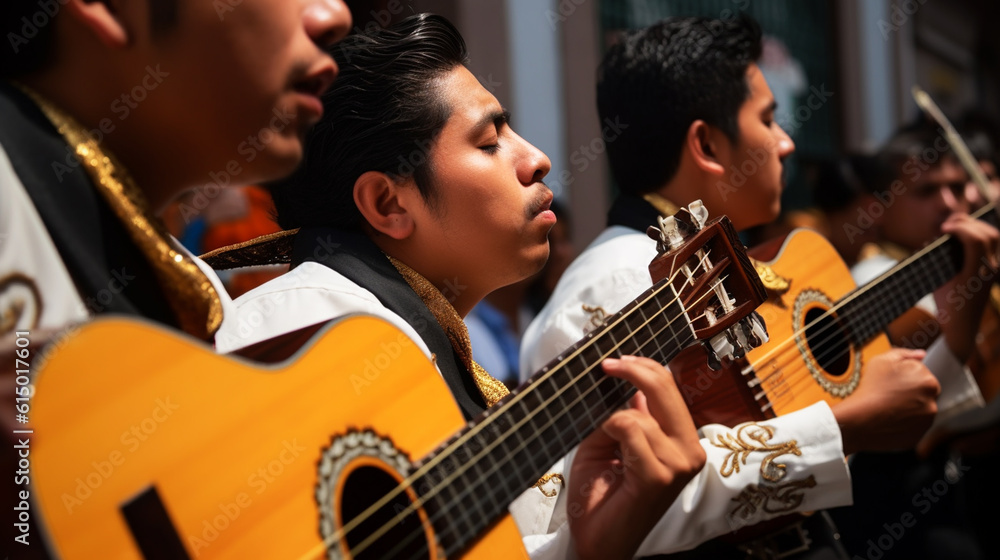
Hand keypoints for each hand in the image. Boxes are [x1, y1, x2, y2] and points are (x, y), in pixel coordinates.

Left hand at [568, 356, 705, 559]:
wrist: (594, 540)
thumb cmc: (599, 496)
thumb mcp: (606, 442)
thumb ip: (622, 414)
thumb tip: (628, 383)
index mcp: (680, 441)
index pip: (670, 389)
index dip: (643, 367)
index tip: (614, 360)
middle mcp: (688, 450)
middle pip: (665, 388)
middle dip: (634, 369)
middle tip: (607, 364)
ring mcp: (679, 464)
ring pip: (640, 413)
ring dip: (611, 422)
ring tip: (605, 448)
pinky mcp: (662, 475)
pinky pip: (631, 428)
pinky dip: (611, 433)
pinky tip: (610, 457)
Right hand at [832, 348, 939, 454]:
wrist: (858, 419)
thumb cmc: (869, 389)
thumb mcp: (882, 360)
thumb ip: (905, 353)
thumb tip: (921, 354)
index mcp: (928, 382)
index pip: (921, 374)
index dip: (904, 376)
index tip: (890, 381)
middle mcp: (933, 403)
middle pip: (922, 393)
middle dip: (909, 392)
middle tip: (887, 394)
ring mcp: (925, 423)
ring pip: (919, 411)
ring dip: (907, 408)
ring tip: (886, 407)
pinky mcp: (916, 438)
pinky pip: (912, 428)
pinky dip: (903, 423)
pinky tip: (887, 418)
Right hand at [934, 213, 999, 361]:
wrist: (963, 325)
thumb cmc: (947, 306)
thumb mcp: (937, 282)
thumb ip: (936, 260)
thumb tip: (931, 241)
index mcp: (976, 273)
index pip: (975, 241)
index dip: (959, 229)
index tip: (943, 229)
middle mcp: (990, 269)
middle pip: (987, 234)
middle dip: (968, 224)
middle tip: (948, 225)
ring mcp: (994, 268)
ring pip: (993, 237)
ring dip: (976, 227)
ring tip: (957, 227)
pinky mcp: (993, 267)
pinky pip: (992, 244)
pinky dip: (979, 234)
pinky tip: (965, 235)